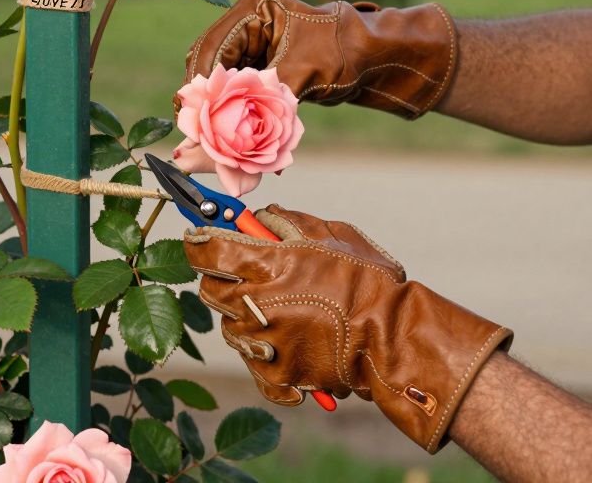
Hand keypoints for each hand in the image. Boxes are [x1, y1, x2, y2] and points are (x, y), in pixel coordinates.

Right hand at [182, 0, 458, 118]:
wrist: (379, 58)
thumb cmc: (344, 54)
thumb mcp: (297, 77)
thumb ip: (256, 104)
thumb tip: (227, 134)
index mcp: (254, 9)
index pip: (210, 49)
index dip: (199, 87)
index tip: (194, 121)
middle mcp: (249, 20)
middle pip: (210, 64)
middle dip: (207, 101)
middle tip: (200, 135)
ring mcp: (256, 40)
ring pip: (222, 80)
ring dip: (222, 110)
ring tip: (220, 141)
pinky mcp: (265, 60)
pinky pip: (241, 88)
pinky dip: (240, 112)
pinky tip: (240, 136)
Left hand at [183, 205, 511, 452]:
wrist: (393, 338)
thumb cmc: (368, 280)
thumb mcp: (334, 235)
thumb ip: (291, 223)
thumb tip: (261, 216)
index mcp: (269, 264)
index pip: (206, 250)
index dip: (198, 242)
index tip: (199, 238)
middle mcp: (258, 303)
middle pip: (210, 291)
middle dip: (220, 280)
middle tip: (245, 276)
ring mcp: (264, 342)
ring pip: (230, 328)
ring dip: (246, 317)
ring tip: (282, 312)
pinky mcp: (276, 375)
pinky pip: (255, 364)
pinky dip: (267, 356)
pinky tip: (289, 344)